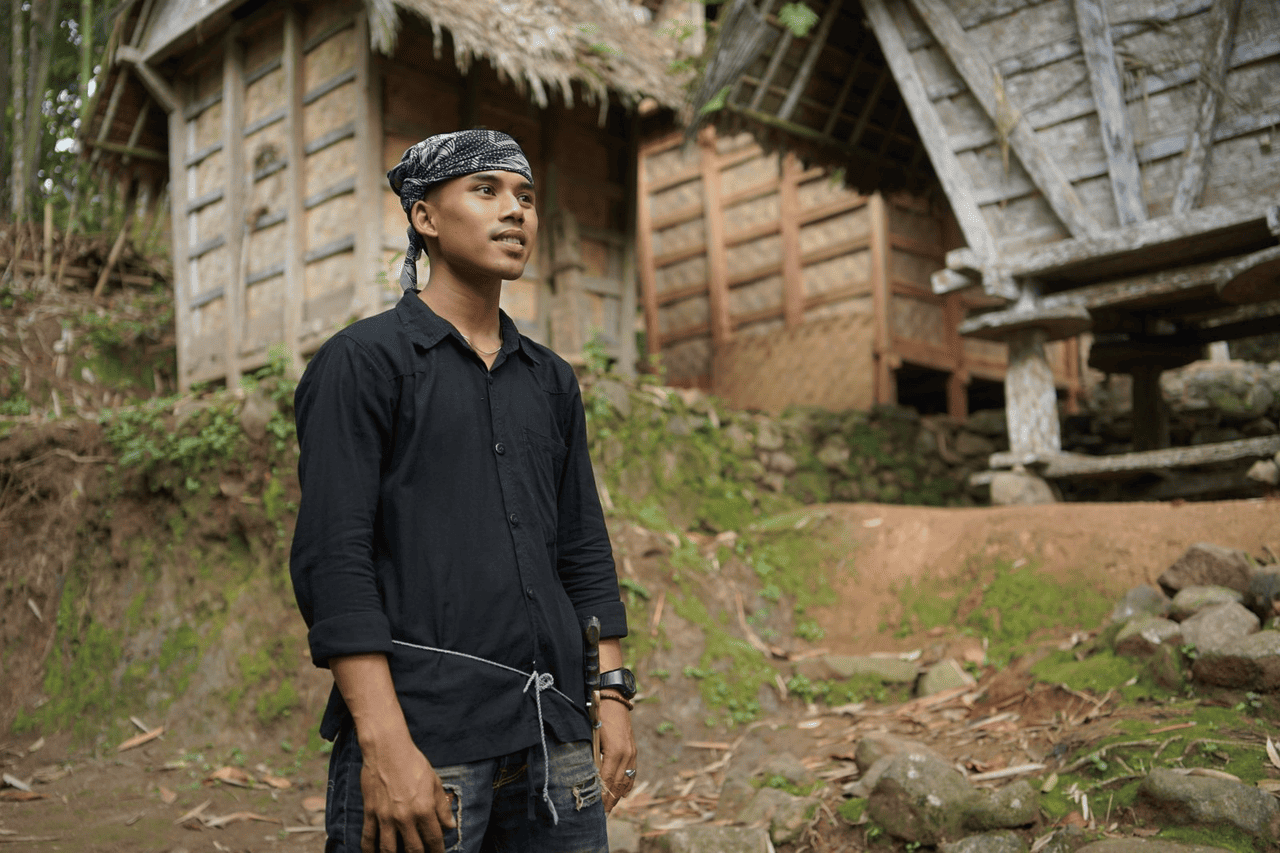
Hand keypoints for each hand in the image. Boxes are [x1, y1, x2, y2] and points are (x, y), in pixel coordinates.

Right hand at [359, 734, 455, 852]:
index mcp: (424, 809)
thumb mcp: (434, 782)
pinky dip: (369, 850)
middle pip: (413, 850)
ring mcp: (386, 817)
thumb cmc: (413, 762)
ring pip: (389, 849)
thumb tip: (450, 826)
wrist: (387, 749)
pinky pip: (368, 837)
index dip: (437, 851)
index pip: (433, 839)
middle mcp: (405, 817)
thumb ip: (442, 807)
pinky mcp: (371, 812)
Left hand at [597, 693, 636, 812]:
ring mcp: (632, 754)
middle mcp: (626, 755)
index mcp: (614, 752)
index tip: (594, 810)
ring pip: (625, 781)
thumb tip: (587, 778)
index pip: (606, 781)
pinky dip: (627, 786)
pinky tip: (622, 795)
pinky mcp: (633, 751)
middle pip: (617, 785)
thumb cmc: (597, 715)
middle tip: (600, 816)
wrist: (614, 699)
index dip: (601, 797)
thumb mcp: (591, 736)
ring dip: (617, 796)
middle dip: (609, 801)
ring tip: (609, 809)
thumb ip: (591, 757)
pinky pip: (632, 773)